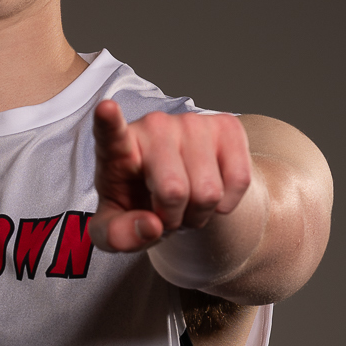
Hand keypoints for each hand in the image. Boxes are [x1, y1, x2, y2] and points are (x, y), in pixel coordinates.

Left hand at [88, 101, 251, 252]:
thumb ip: (119, 236)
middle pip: (174, 191)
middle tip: (166, 212)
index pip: (110, 133)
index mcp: (116, 149)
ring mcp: (191, 122)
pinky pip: (240, 180)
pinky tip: (212, 193)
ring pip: (209, 192)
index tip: (106, 109)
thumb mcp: (116, 230)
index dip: (109, 122)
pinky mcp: (226, 126)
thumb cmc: (138, 205)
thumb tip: (151, 225)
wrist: (177, 193)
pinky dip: (227, 203)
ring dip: (200, 213)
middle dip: (175, 218)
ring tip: (186, 203)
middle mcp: (154, 126)